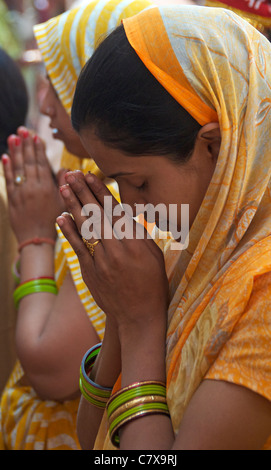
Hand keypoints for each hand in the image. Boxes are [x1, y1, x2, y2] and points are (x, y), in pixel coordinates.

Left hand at [2, 127, 62, 242]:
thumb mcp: (65, 205)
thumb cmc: (53, 222)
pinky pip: (9, 181)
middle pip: (29, 162)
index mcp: (47, 189)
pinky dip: (7, 168)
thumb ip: (65, 186)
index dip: (38, 149)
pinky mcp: (12, 199)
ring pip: (18, 169)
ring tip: (13, 137)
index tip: (36, 136)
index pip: (42, 164)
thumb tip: (67, 169)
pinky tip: (5, 156)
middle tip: (22, 130)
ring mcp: (21, 193)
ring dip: (15, 151)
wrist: (36, 239)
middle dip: (25, 145)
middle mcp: (33, 189)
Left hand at [57, 171, 168, 333]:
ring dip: (72, 205)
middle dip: (82, 191)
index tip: (91, 175)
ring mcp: (102, 260)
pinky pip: (77, 248)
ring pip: (84, 227)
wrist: (139, 315)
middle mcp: (118, 248)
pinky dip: (68, 231)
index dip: (100, 191)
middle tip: (71, 173)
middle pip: (96, 214)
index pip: (115, 210)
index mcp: (136, 242)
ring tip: (63, 187)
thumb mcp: (154, 255)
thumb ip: (140, 234)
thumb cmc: (152, 284)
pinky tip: (61, 216)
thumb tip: (126, 214)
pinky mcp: (90, 272)